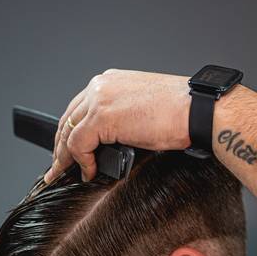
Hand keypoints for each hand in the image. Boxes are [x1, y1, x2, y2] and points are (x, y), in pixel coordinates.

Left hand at [44, 69, 191, 182]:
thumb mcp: (146, 108)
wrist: (198, 110)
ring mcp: (100, 100)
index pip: (80, 107)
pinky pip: (79, 145)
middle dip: (62, 145)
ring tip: (65, 174)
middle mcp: (102, 86)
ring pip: (68, 132)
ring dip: (65, 157)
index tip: (70, 148)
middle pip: (69, 118)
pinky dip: (81, 162)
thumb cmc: (183, 110)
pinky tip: (90, 172)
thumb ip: (124, 117)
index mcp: (112, 81)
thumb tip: (115, 140)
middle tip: (59, 166)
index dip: (72, 130)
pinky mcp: (102, 118)